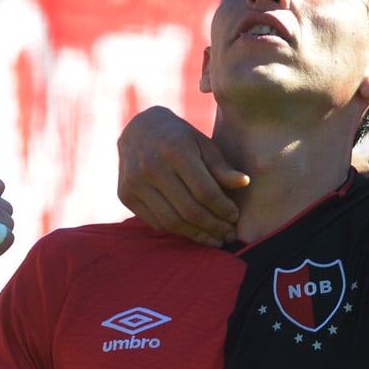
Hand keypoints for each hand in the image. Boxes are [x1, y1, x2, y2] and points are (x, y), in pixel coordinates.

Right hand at [116, 106, 248, 245]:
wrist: (138, 129)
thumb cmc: (179, 137)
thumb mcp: (203, 144)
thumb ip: (221, 166)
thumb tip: (244, 183)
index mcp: (175, 149)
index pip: (205, 191)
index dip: (223, 208)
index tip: (235, 216)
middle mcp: (151, 166)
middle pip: (189, 210)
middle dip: (213, 227)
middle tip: (228, 235)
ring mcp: (134, 182)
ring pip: (171, 221)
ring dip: (196, 235)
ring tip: (214, 239)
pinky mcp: (125, 194)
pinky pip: (155, 222)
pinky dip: (177, 230)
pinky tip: (192, 231)